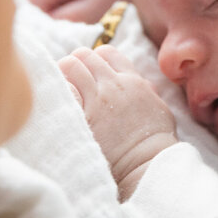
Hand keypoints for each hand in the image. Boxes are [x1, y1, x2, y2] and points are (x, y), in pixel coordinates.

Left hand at [59, 45, 176, 198]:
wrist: (146, 165)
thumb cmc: (155, 143)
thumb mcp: (159, 109)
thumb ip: (146, 92)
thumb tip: (142, 83)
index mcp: (132, 81)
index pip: (106, 52)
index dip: (96, 60)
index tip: (92, 74)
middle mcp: (113, 86)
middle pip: (84, 56)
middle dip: (76, 65)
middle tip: (73, 82)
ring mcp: (96, 101)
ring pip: (70, 65)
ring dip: (64, 74)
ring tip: (64, 89)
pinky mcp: (82, 118)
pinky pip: (63, 89)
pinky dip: (58, 90)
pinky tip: (59, 100)